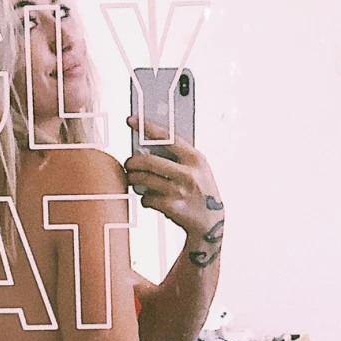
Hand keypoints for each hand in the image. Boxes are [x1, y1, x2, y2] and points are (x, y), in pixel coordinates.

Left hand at [124, 137, 224, 259]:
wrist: (210, 221)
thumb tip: (148, 145)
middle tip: (129, 164)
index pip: (167, 137)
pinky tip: (149, 198)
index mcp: (195, 158)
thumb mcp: (198, 168)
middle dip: (133, 162)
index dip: (147, 127)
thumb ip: (179, 156)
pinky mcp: (171, 206)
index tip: (132, 120)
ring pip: (144, 179)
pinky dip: (144, 198)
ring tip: (134, 179)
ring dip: (134, 179)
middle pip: (149, 161)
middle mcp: (188, 173)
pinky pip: (147, 198)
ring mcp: (180, 191)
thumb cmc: (201, 191)